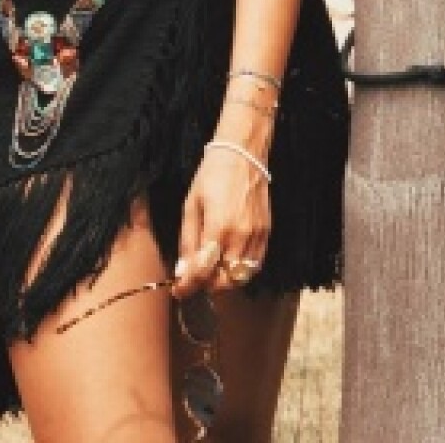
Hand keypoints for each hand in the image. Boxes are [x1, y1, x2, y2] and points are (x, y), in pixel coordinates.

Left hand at [172, 143, 269, 298]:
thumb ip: (187, 241)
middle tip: (195, 277)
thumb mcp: (191, 204)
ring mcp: (257, 236)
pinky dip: (241, 271)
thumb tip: (182, 272)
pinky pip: (256, 265)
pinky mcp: (267, 233)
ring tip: (212, 270)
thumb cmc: (212, 175)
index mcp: (218, 228)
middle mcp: (240, 236)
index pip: (203, 271)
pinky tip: (230, 261)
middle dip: (206, 285)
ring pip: (241, 277)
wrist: (243, 154)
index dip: (188, 286)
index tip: (178, 290)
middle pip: (224, 282)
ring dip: (224, 280)